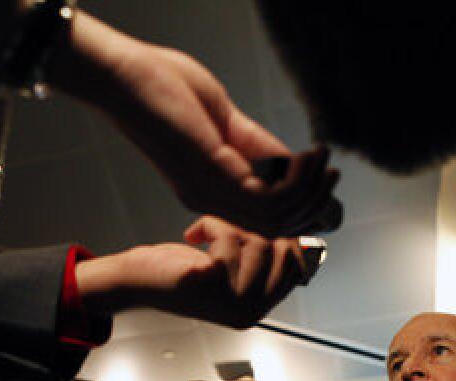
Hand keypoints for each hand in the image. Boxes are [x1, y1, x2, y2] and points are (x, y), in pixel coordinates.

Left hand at [49, 13, 339, 236]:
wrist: (125, 76)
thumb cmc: (167, 90)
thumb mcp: (225, 123)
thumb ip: (258, 148)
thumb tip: (297, 166)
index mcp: (209, 191)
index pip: (264, 222)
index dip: (303, 210)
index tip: (326, 178)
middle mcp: (208, 200)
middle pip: (276, 229)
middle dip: (314, 204)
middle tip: (331, 170)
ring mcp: (209, 192)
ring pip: (278, 219)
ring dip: (311, 191)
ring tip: (324, 160)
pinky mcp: (212, 176)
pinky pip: (268, 199)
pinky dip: (298, 181)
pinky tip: (307, 156)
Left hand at [77, 216, 311, 328]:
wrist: (134, 282)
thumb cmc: (181, 269)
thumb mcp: (233, 267)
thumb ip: (266, 261)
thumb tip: (309, 242)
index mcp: (257, 310)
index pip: (298, 268)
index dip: (286, 238)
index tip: (262, 221)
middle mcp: (249, 313)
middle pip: (282, 252)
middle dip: (258, 228)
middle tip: (229, 226)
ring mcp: (231, 303)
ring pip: (258, 242)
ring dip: (231, 225)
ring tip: (209, 231)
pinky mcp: (210, 285)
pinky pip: (231, 238)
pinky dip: (212, 225)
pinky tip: (193, 235)